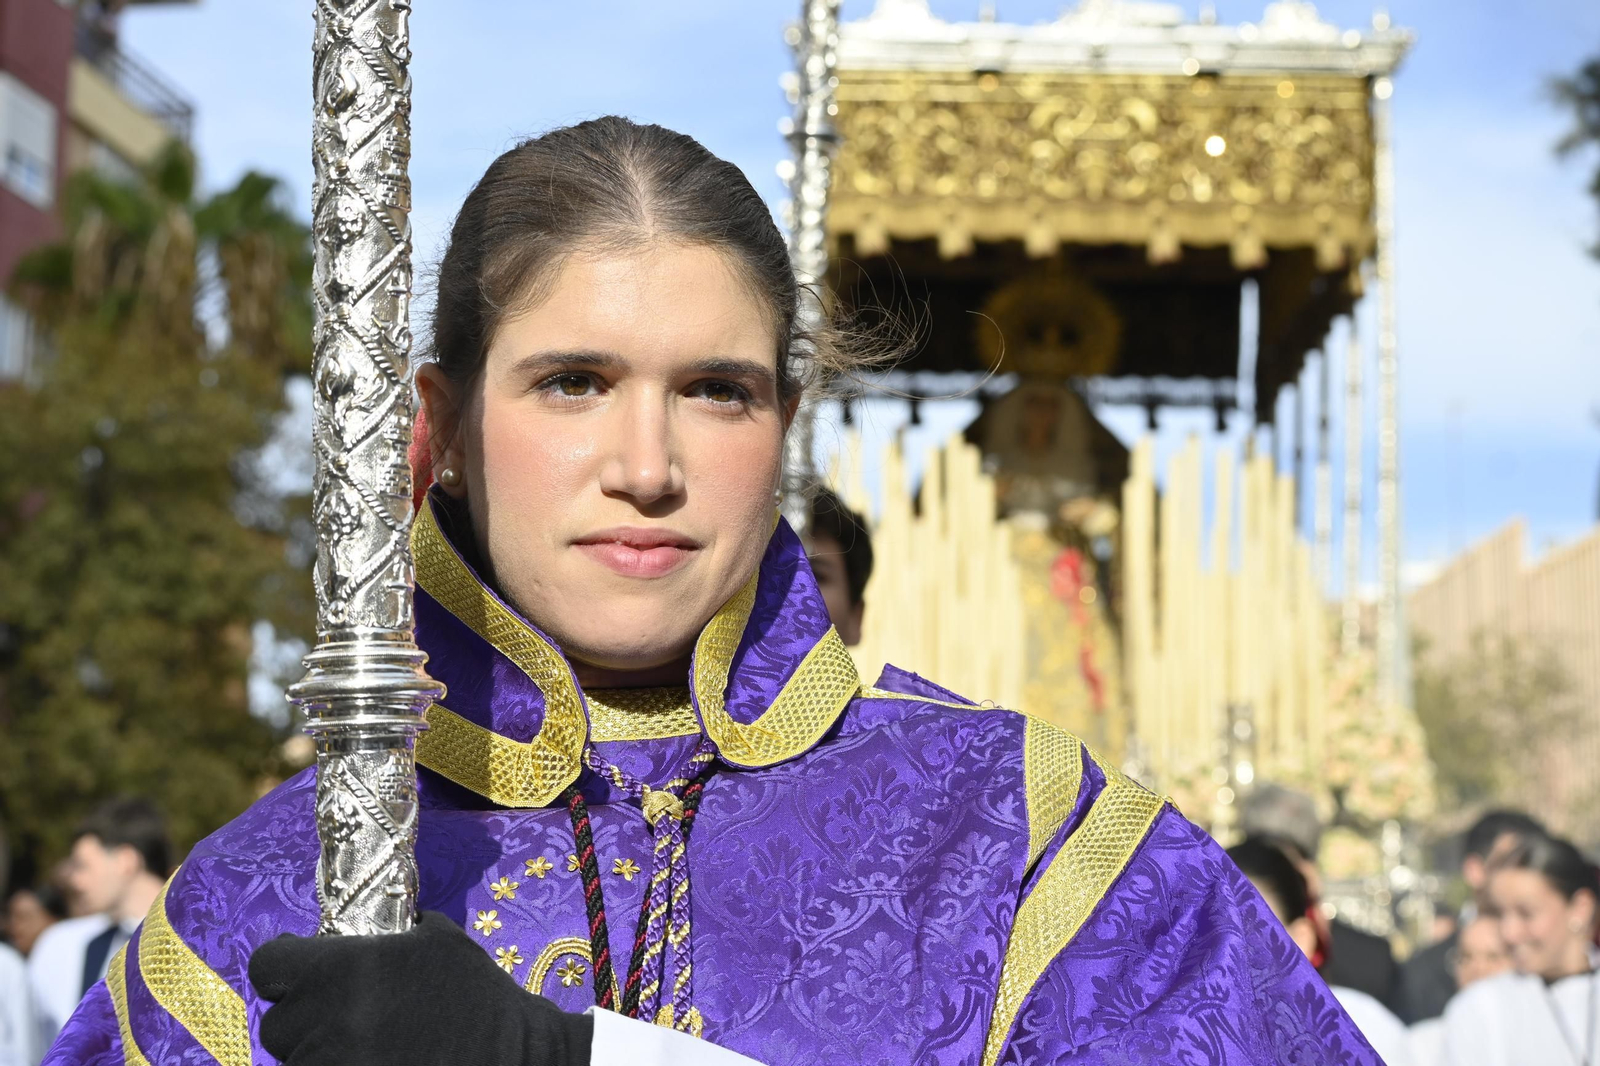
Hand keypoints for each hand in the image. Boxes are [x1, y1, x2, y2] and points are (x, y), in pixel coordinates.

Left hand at [249, 910, 591, 1065]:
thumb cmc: (478, 997)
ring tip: (367, 1047)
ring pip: (297, 1062)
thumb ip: (390, 936)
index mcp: (343, 969)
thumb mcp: (438, 942)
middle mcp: (325, 1021)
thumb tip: (367, 930)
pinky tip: (375, 1061)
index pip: (268, 965)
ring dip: (321, 1054)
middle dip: (306, 1021)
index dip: (285, 970)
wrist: (513, 1058)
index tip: (306, 976)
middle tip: (345, 1021)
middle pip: (278, 1024)